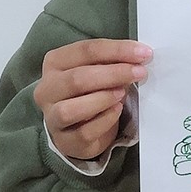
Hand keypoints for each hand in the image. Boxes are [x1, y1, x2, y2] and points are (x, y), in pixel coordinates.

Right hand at [34, 39, 150, 160]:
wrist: (78, 128)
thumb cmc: (89, 92)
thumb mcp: (98, 70)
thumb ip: (113, 62)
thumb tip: (138, 57)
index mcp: (55, 63)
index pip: (85, 50)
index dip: (117, 50)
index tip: (143, 53)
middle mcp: (47, 89)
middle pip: (77, 78)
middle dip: (113, 73)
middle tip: (140, 73)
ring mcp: (52, 117)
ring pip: (71, 109)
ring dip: (102, 98)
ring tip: (123, 93)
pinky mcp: (64, 141)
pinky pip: (84, 132)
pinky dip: (105, 119)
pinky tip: (117, 110)